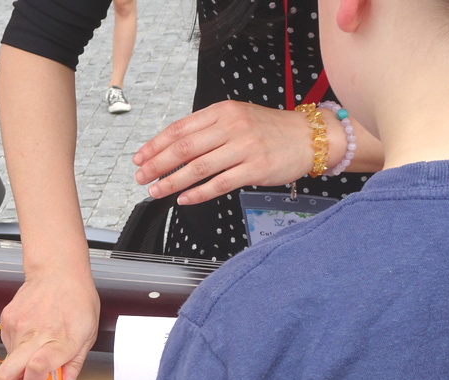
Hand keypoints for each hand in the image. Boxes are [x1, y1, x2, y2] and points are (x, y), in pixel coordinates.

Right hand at [0, 268, 99, 379]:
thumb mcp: (88, 334)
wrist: (57, 271)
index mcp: (60, 340)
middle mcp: (35, 334)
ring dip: (21, 364)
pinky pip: (7, 345)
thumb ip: (75, 364)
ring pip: (8, 361)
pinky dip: (18, 348)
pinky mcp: (7, 319)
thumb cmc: (77, 299)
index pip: (38, 368)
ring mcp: (18, 327)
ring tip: (38, 350)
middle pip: (8, 372)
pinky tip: (32, 336)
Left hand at [132, 100, 314, 204]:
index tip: (140, 157)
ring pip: (198, 167)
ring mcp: (243, 147)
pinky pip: (219, 183)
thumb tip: (174, 148)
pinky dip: (198, 193)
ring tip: (155, 191)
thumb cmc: (269, 130)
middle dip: (157, 164)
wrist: (308, 137)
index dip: (156, 144)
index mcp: (222, 111)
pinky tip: (183, 199)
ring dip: (172, 181)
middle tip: (141, 177)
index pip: (180, 128)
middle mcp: (231, 126)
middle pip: (184, 148)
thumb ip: (208, 129)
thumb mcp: (237, 117)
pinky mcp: (254, 168)